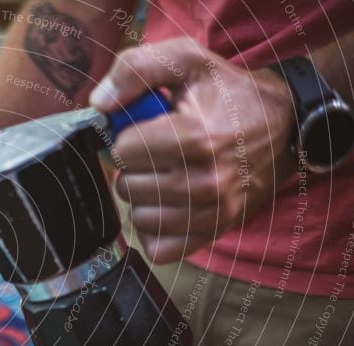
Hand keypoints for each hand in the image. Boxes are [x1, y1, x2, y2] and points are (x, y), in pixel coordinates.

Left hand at [89, 37, 295, 263]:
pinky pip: (158, 247)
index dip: (128, 137)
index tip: (148, 130)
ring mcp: (212, 212)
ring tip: (165, 176)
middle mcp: (205, 181)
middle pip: (127, 187)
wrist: (284, 125)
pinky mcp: (214, 232)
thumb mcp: (187, 61)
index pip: (123, 151)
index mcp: (195, 138)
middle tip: (157, 153)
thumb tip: (98, 103)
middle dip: (134, 168)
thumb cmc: (228, 93)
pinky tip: (167, 205)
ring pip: (138, 218)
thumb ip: (136, 70)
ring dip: (143, 198)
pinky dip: (155, 229)